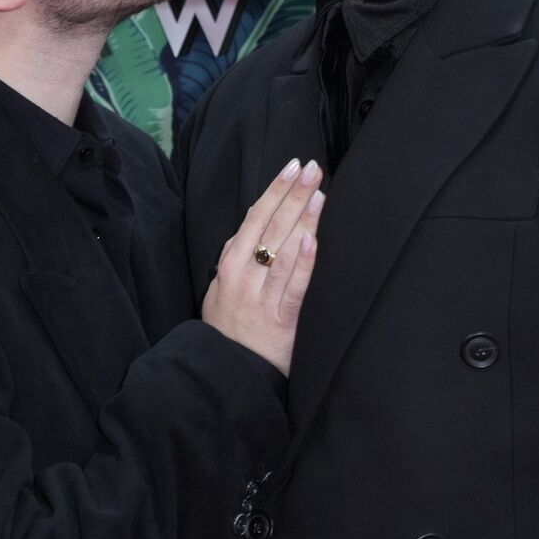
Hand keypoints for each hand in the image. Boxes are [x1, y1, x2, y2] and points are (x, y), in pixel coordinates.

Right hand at [201, 158, 324, 376]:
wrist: (226, 372)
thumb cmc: (227, 328)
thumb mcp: (220, 288)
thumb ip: (235, 255)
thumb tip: (252, 218)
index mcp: (230, 265)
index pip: (255, 217)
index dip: (275, 190)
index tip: (292, 166)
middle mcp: (244, 276)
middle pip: (272, 226)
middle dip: (293, 194)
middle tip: (313, 168)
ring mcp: (261, 297)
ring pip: (284, 250)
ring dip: (303, 220)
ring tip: (319, 194)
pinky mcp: (280, 320)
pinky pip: (293, 287)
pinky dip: (302, 263)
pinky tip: (311, 241)